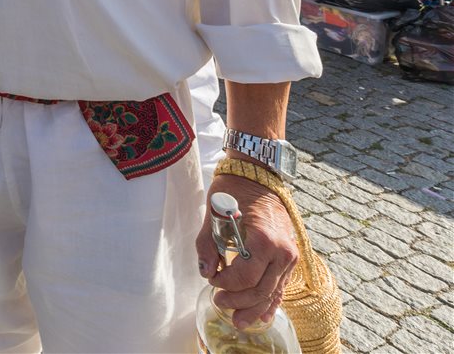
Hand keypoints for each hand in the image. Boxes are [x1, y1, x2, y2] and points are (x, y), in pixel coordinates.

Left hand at [195, 170, 298, 328]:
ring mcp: (290, 256)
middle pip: (260, 290)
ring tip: (238, 321)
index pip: (244, 277)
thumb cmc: (234, 190)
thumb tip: (206, 272)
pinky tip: (261, 317)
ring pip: (273, 293)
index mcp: (265, 240)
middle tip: (218, 302)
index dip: (225, 284)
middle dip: (237, 301)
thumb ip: (208, 245)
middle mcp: (283, 251)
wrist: (259, 176)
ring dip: (254, 309)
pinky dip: (271, 303)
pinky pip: (281, 287)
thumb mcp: (214, 214)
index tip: (212, 279)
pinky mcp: (291, 259)